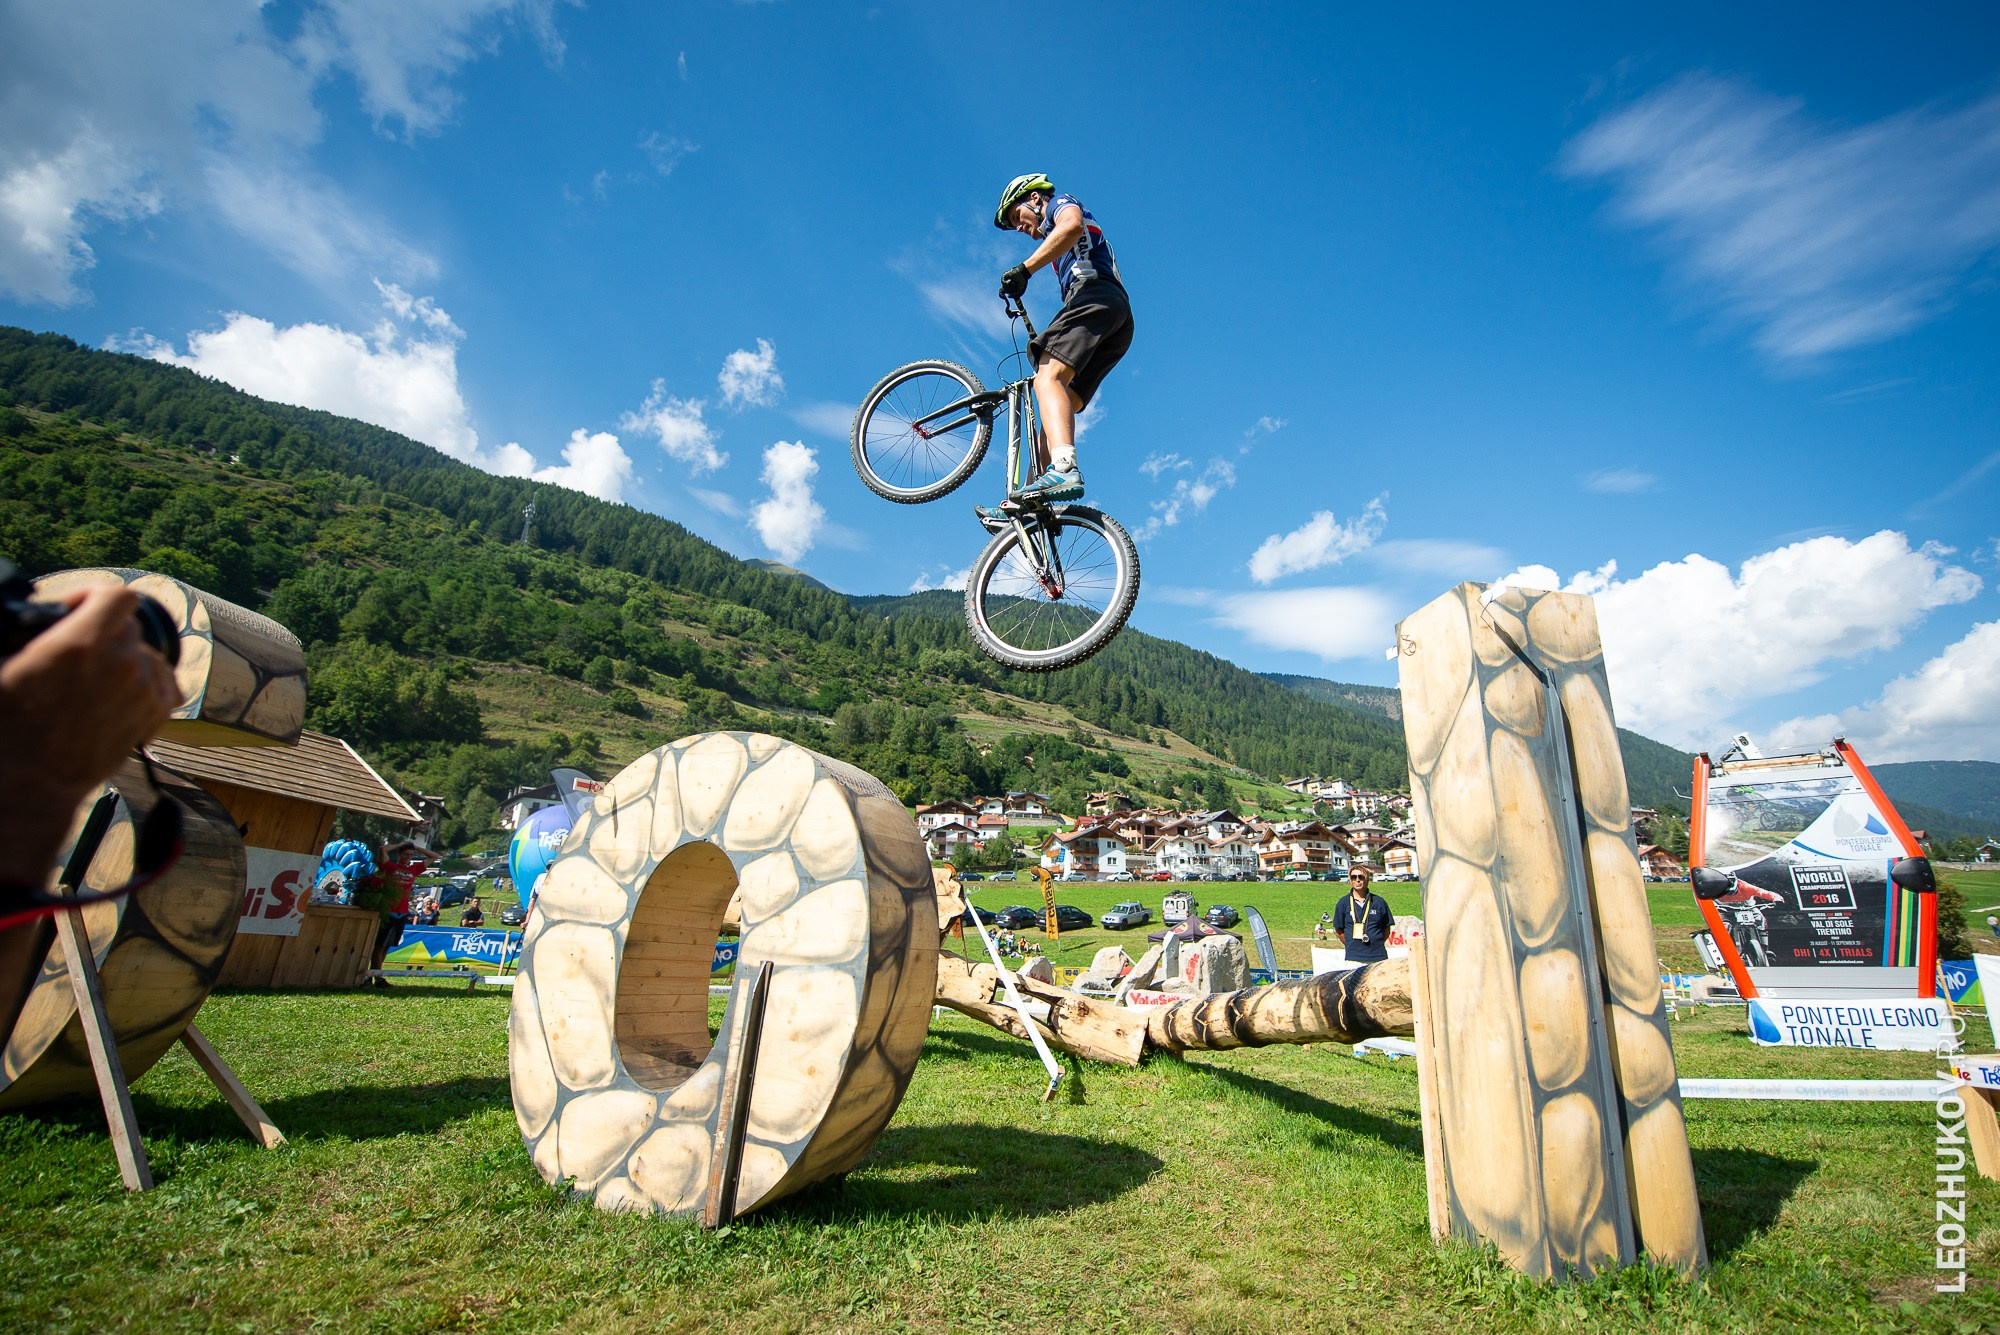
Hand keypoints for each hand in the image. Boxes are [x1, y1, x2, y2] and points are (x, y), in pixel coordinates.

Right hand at [0, 586, 178, 884]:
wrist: (30, 782)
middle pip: (130, 628)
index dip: (96, 596)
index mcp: (81, 644)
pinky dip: (146, 685)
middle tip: (79, 651)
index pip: (118, 597)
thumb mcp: (2, 668)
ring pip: (150, 656)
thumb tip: (26, 617)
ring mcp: (141, 691)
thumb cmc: (8, 728)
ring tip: (97, 676)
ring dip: (127, 659)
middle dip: (104, 633)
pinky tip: (119, 695)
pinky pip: (163, 686)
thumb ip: (24, 636)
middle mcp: (121, 664)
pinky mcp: (152, 717)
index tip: (78, 608)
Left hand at [999, 264, 1029, 298]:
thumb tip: (1008, 296)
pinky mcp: (1003, 277)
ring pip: (1004, 288)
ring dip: (1009, 287)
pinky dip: (1007, 283)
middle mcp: (1006, 286)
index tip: (1004, 298)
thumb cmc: (1022, 282)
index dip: (1002, 297)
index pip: (1003, 295)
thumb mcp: (1020, 292)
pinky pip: (1003, 283)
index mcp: (1009, 290)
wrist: (1023, 274)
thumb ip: (1014, 296)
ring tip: (1013, 283)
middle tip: (1013, 288)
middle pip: (1004, 292)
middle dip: (1008, 291)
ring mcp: (1004, 281)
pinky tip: (1010, 281)